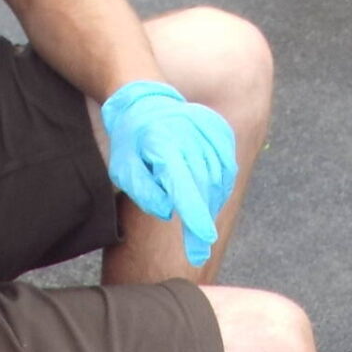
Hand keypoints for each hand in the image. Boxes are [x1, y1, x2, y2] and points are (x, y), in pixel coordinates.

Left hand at [100, 79, 238, 269]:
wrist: (146, 102)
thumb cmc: (131, 141)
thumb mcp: (123, 169)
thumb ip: (144, 193)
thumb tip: (168, 211)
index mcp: (162, 143)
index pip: (183, 184)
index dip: (195, 213)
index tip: (205, 239)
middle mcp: (189, 134)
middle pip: (204, 184)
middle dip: (203, 219)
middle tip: (198, 249)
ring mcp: (208, 129)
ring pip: (219, 177)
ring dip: (212, 203)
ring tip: (199, 218)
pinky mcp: (220, 130)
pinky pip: (228, 166)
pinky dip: (221, 186)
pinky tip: (209, 196)